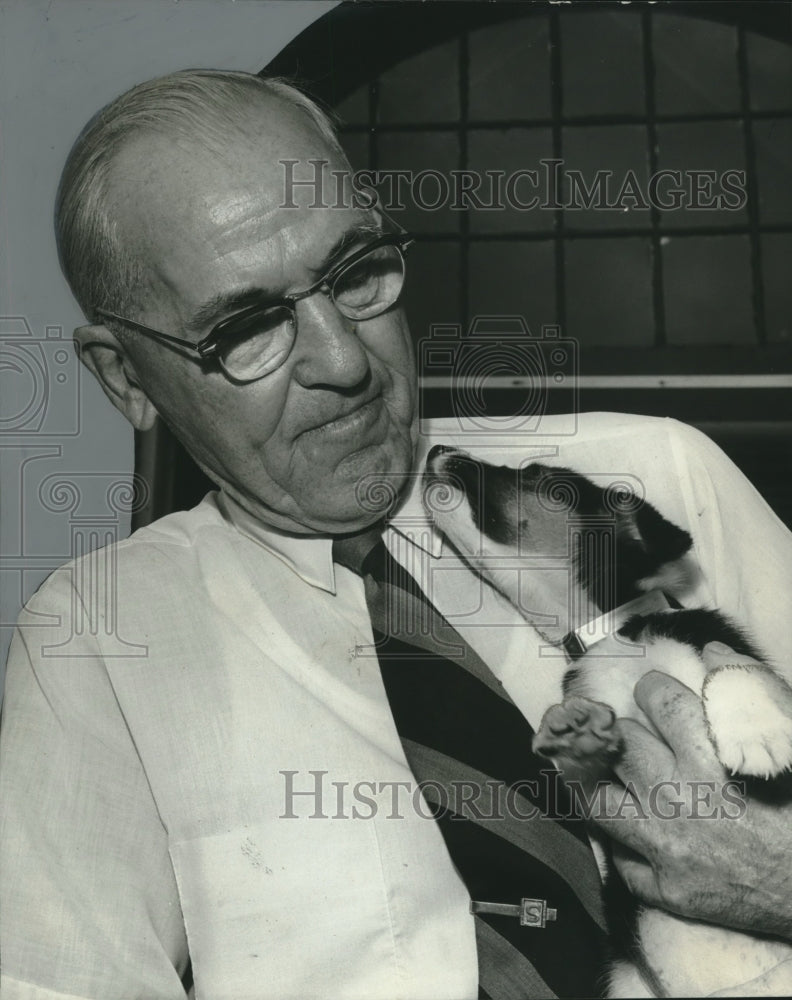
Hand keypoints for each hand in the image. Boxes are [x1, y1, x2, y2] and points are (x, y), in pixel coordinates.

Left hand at [586, 646, 791, 940]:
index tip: (654, 693)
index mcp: (711, 759)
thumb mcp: (789, 741)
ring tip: (610, 774)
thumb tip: (710, 652)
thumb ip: (751, 692)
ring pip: (598, 801)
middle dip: (626, 733)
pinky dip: (622, 843)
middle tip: (636, 736)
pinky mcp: (667, 892)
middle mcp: (679, 802)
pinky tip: (634, 829)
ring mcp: (666, 850)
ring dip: (602, 782)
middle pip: (621, 746)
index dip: (653, 690)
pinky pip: (618, 859)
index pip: (658, 702)